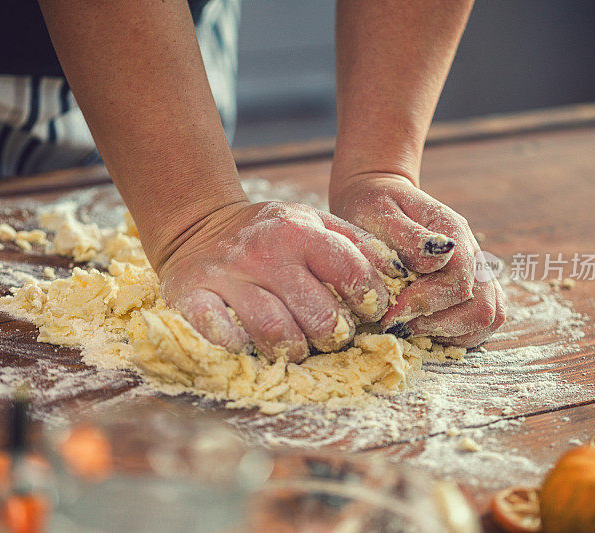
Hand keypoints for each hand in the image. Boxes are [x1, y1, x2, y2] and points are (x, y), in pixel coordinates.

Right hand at [156, 201, 405, 361]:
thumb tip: (400, 273)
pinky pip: (220, 332)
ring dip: (293, 351)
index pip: (352, 272)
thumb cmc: (270, 234)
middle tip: (328, 336)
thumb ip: (357, 244)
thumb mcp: (313, 223)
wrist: (198, 226)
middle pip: (320, 315)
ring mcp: (229, 275)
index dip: (369, 301)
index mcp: (301, 231)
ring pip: (277, 333)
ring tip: (294, 347)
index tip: (367, 312)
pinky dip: (236, 346)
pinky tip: (244, 344)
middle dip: (332, 336)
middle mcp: (267, 252)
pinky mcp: (194, 295)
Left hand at [329, 173, 505, 347]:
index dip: (425, 303)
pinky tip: (422, 327)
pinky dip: (454, 334)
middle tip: (398, 324)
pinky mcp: (471, 290)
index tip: (391, 313)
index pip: (459, 281)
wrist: (377, 199)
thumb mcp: (380, 212)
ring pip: (488, 318)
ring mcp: (477, 273)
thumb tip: (436, 259)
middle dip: (437, 324)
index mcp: (453, 231)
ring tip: (409, 326)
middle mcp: (474, 253)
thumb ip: (408, 236)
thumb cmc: (373, 206)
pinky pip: (479, 323)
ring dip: (448, 333)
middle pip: (482, 307)